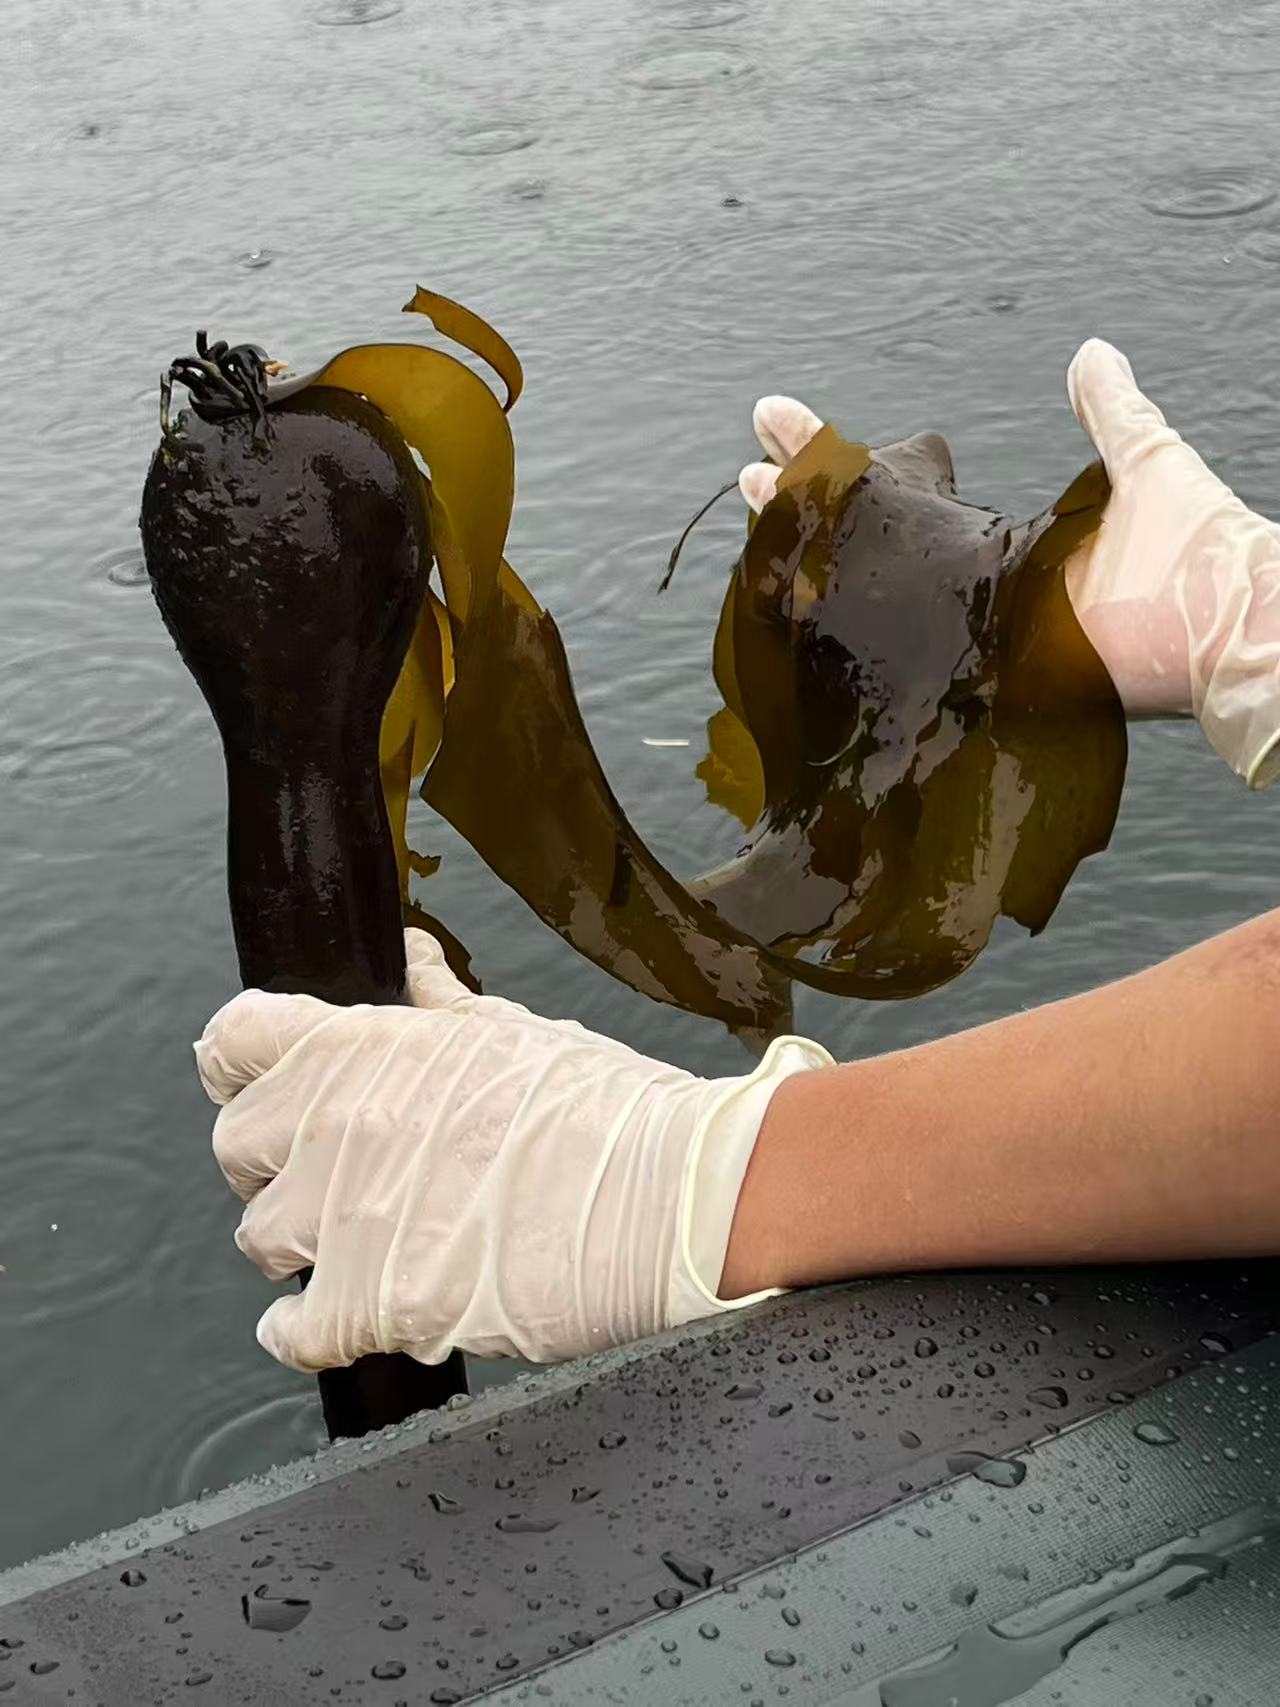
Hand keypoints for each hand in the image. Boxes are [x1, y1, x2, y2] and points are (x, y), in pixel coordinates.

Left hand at [196, 930, 829, 1371]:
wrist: (675, 1194)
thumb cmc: (609, 1108)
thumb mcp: (515, 1033)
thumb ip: (440, 1001)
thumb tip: (410, 958)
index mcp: (367, 1046)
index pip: (236, 1040)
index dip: (247, 1065)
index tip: (263, 1084)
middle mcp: (337, 1125)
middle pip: (237, 1145)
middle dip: (277, 1161)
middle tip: (334, 1175)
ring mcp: (346, 1220)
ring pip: (261, 1238)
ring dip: (304, 1243)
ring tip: (365, 1244)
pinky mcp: (371, 1306)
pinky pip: (290, 1331)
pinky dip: (304, 1328)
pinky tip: (340, 1314)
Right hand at [738, 349, 1279, 787]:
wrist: (1235, 621)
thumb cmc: (1202, 554)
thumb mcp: (1144, 461)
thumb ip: (1110, 413)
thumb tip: (1088, 352)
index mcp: (997, 553)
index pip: (899, 500)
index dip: (839, 462)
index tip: (779, 420)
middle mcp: (967, 596)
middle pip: (863, 545)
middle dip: (799, 503)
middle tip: (739, 470)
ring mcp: (962, 633)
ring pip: (859, 588)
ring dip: (798, 540)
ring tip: (743, 488)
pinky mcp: (975, 665)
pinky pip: (890, 639)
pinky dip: (832, 609)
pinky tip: (780, 575)